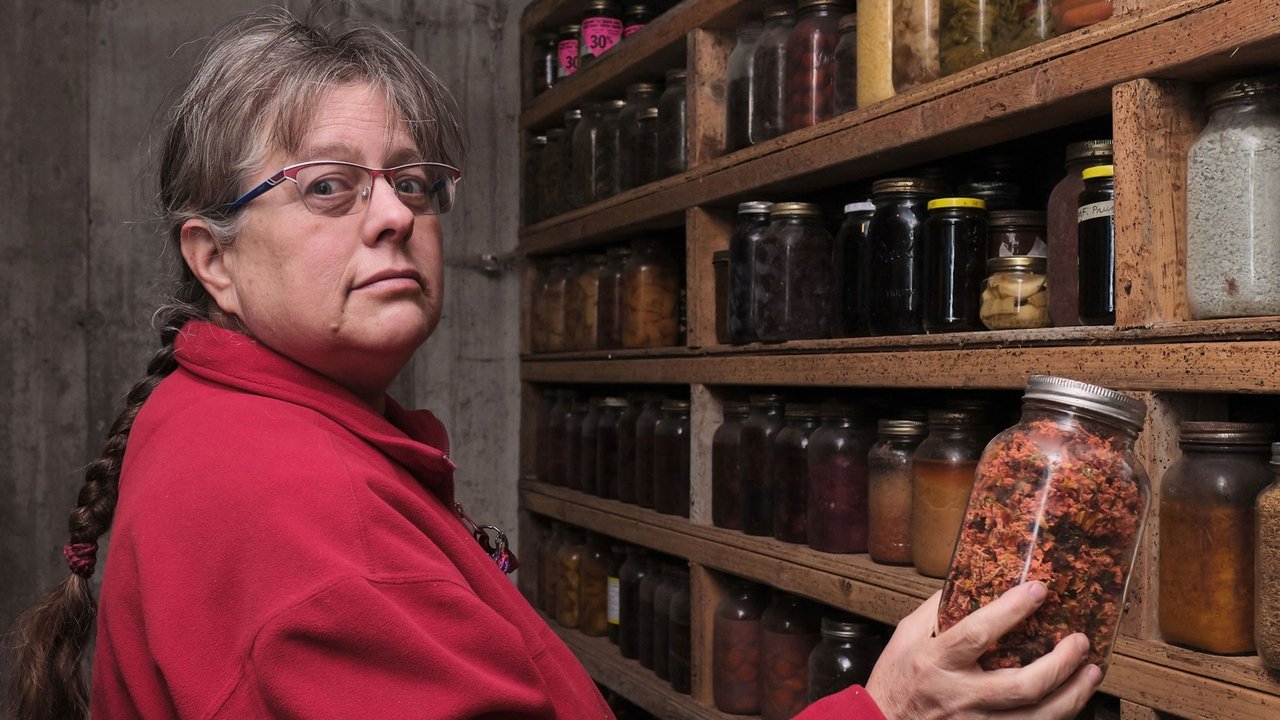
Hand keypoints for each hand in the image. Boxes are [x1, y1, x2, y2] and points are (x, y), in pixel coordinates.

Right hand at [865, 582, 1101, 718]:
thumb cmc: (895, 679)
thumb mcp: (905, 636)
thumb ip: (936, 609)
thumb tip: (968, 580)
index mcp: (937, 661)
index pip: (978, 633)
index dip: (1011, 611)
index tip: (1038, 590)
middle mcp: (960, 695)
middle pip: (1022, 685)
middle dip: (1059, 664)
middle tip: (1080, 642)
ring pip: (1036, 717)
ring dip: (1072, 695)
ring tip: (1092, 672)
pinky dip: (1056, 717)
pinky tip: (1072, 702)